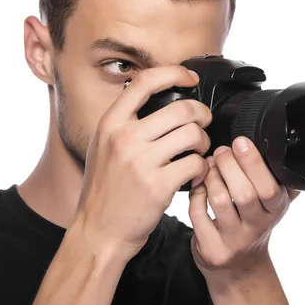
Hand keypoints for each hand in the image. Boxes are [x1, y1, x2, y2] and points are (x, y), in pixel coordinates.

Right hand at [75, 65, 211, 260]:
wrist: (99, 231)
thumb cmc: (104, 190)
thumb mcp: (102, 146)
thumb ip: (124, 123)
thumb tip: (154, 97)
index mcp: (110, 124)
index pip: (145, 82)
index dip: (174, 73)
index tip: (190, 78)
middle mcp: (124, 138)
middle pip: (181, 109)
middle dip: (202, 114)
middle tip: (204, 123)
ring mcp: (141, 162)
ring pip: (193, 134)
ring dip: (204, 142)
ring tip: (198, 151)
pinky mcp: (158, 186)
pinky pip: (196, 164)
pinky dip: (202, 168)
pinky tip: (195, 174)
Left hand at [188, 136, 300, 282]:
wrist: (240, 268)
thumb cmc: (251, 225)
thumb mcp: (271, 205)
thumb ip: (280, 180)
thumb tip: (283, 149)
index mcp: (275, 210)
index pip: (269, 187)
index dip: (253, 162)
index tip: (240, 141)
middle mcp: (257, 227)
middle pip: (244, 193)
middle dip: (228, 165)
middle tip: (221, 151)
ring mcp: (234, 240)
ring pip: (219, 200)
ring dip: (210, 177)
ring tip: (208, 166)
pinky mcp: (212, 248)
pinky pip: (198, 213)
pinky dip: (195, 193)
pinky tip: (198, 185)